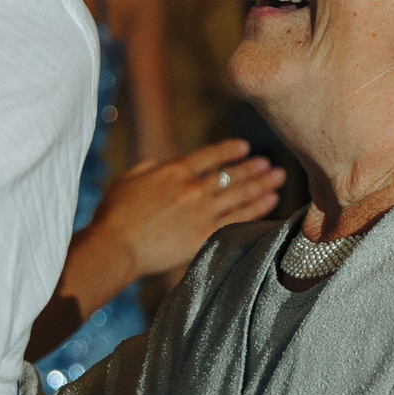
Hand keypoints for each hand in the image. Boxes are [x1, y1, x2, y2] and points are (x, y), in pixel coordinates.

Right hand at [85, 139, 284, 283]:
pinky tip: (270, 202)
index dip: (230, 150)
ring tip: (278, 179)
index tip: (244, 147)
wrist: (116, 246)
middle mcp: (193, 188)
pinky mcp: (204, 235)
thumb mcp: (129, 178)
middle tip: (270, 165)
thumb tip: (165, 163)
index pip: (210, 155)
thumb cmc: (115, 213)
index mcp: (174, 171)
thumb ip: (152, 167)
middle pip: (231, 175)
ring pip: (240, 195)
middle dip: (253, 168)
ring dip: (261, 185)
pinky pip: (237, 219)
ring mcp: (201, 212)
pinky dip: (256, 209)